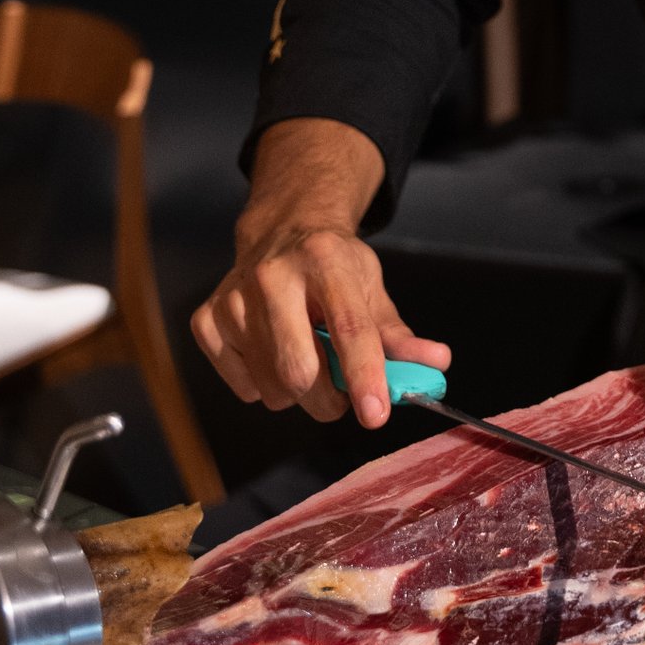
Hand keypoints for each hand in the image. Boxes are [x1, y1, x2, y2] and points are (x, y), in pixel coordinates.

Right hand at [191, 118, 449, 428]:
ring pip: (271, 386)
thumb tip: (436, 365)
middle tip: (340, 394)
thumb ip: (401, 335)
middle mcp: (272, 274)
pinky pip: (240, 384)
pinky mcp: (207, 317)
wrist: (282, 230)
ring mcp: (234, 296)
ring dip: (297, 395)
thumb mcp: (373, 289)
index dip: (364, 376)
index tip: (376, 414)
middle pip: (299, 370)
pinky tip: (272, 355)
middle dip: (327, 401)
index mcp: (324, 259)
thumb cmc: (334, 266)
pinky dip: (262, 386)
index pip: (348, 329)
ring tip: (307, 361)